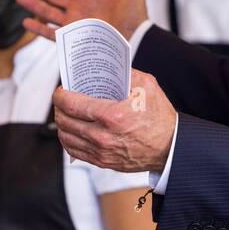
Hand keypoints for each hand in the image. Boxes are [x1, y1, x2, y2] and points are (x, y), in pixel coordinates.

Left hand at [52, 70, 176, 172]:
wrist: (169, 147)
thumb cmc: (159, 118)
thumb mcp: (147, 86)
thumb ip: (125, 72)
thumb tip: (106, 67)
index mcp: (112, 115)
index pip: (71, 104)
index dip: (60, 95)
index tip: (61, 90)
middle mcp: (103, 136)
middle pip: (64, 120)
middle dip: (59, 107)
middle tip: (63, 99)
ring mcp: (101, 151)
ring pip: (65, 136)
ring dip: (62, 122)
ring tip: (66, 113)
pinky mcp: (102, 162)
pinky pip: (74, 151)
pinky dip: (68, 139)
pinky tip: (72, 130)